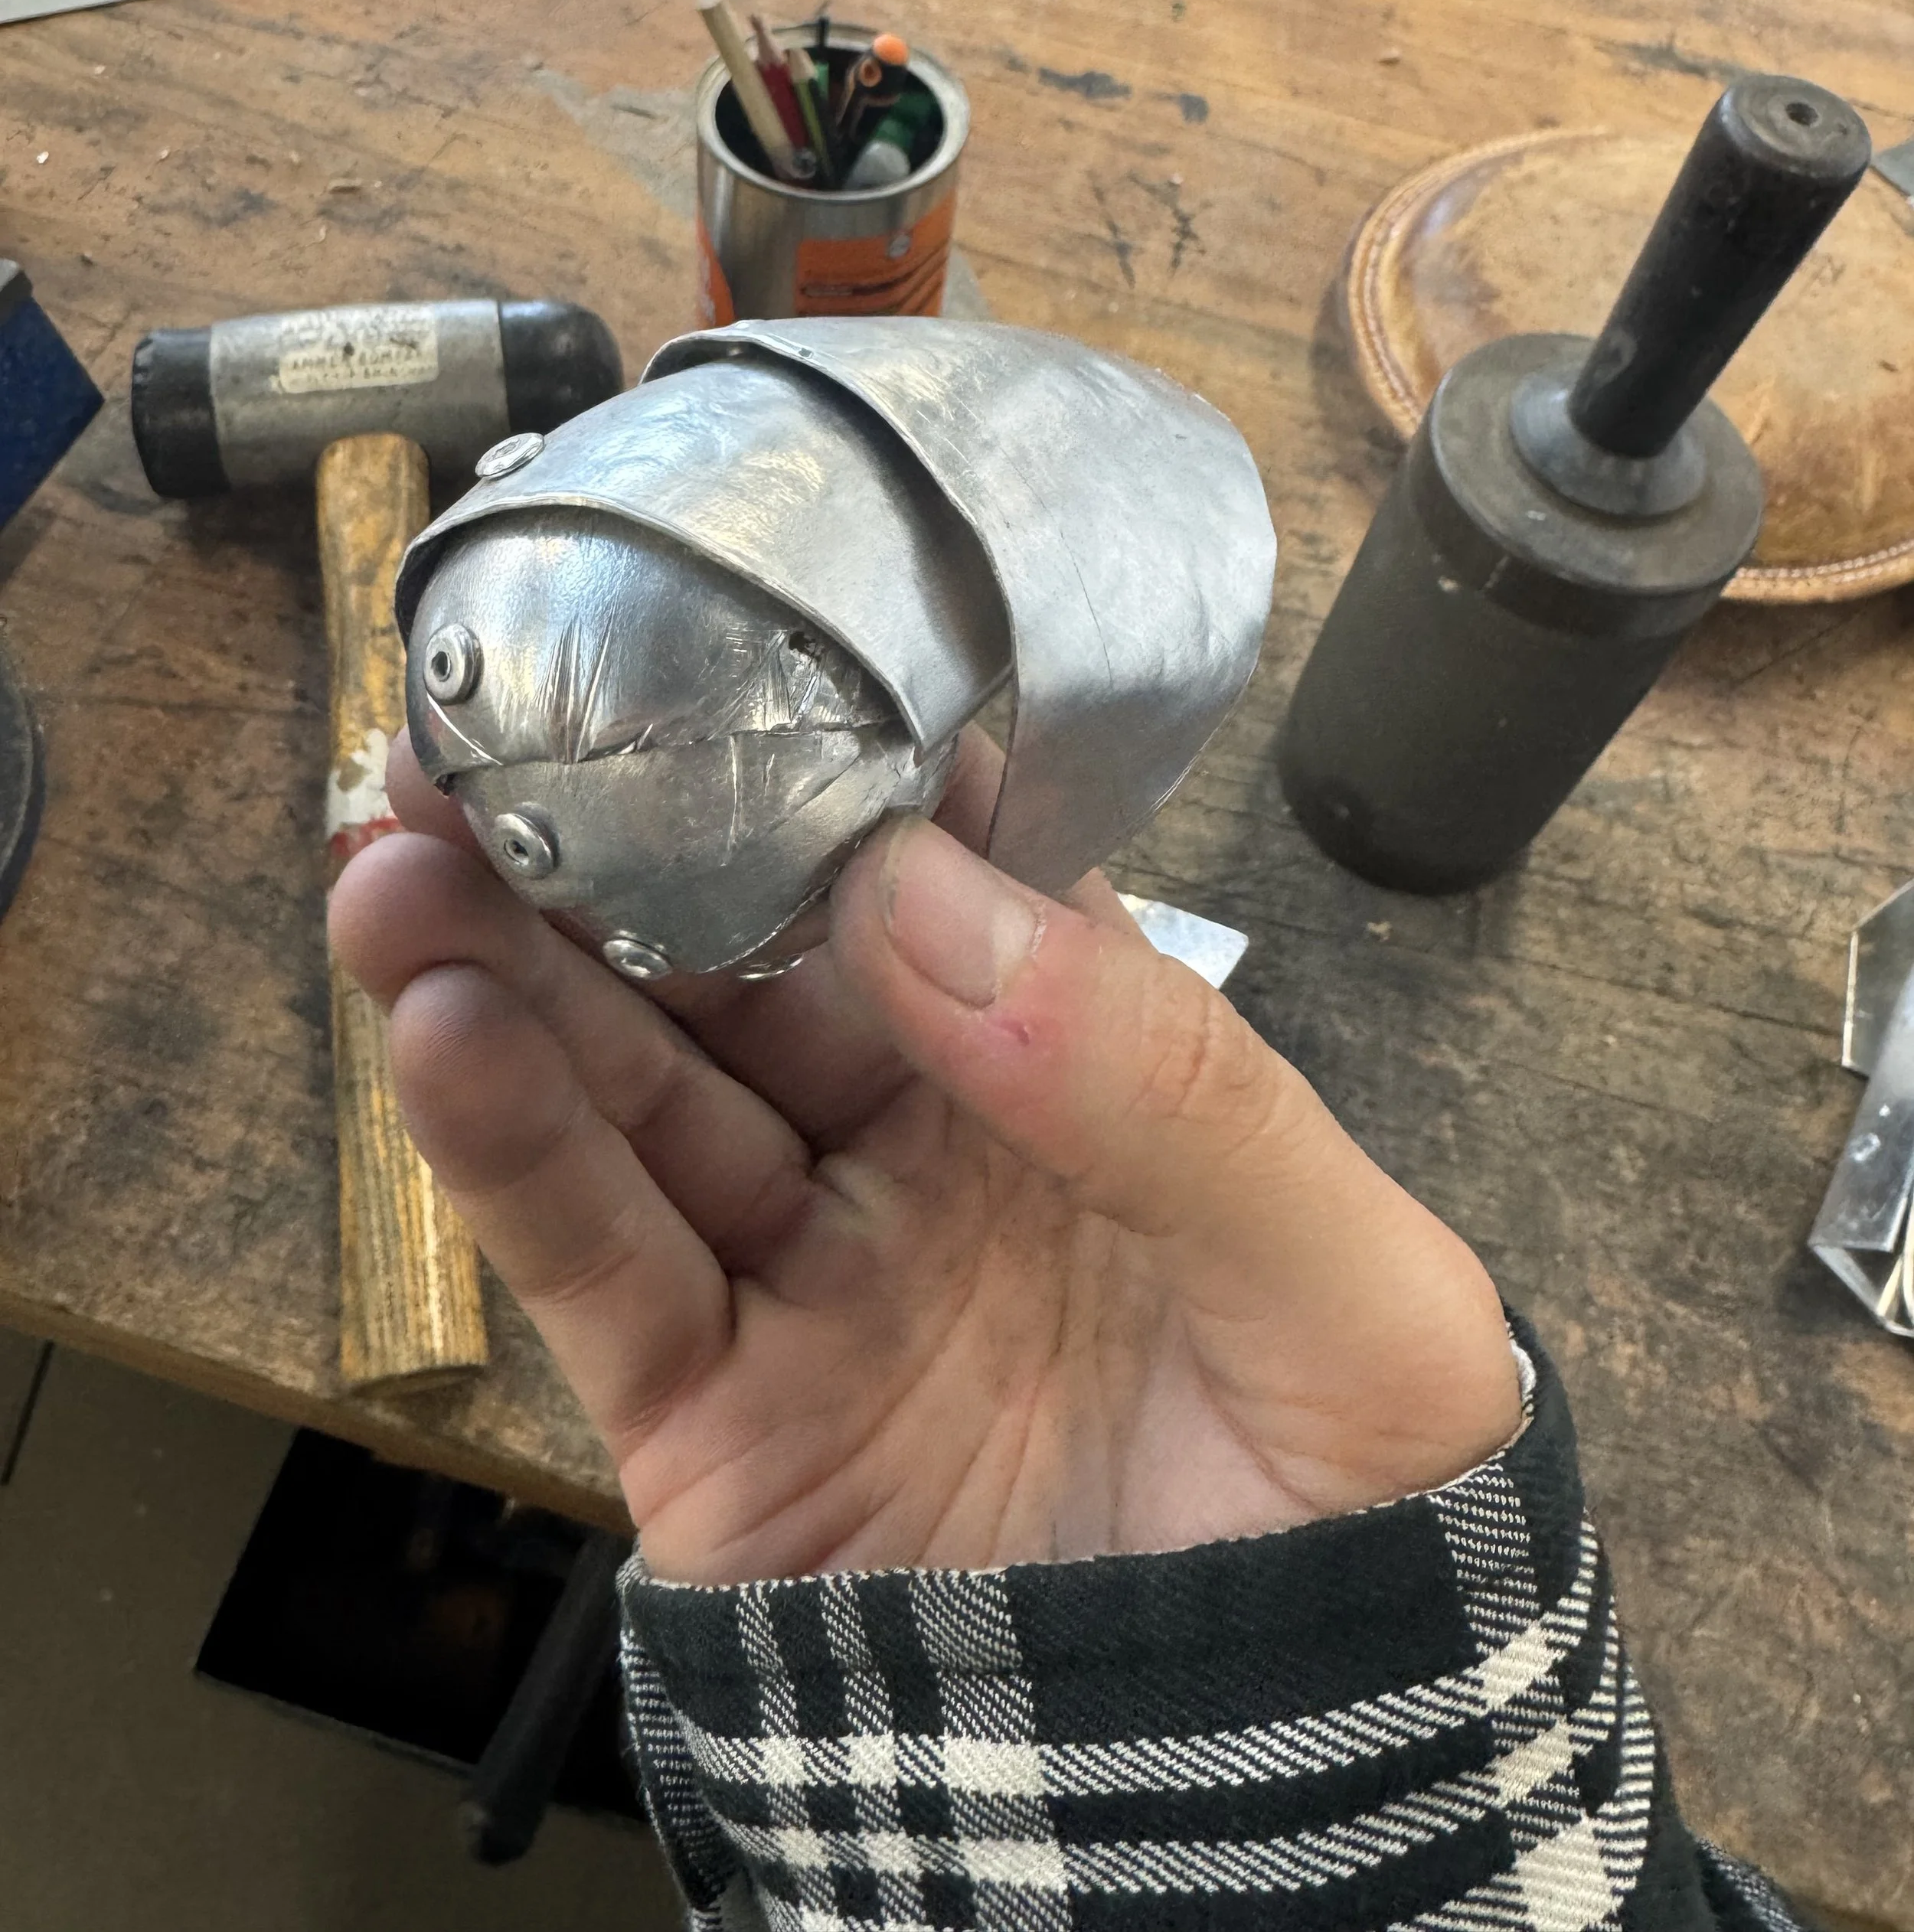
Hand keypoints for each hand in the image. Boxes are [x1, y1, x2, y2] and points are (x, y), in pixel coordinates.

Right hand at [331, 733, 1520, 1585]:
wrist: (1282, 1822)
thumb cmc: (1364, 1537)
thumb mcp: (1350, 1293)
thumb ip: (1173, 1082)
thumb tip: (933, 893)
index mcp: (1090, 1083)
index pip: (948, 884)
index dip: (837, 764)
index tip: (728, 650)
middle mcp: (934, 1158)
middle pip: (749, 967)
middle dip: (621, 840)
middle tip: (494, 720)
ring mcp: (816, 1284)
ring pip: (640, 1091)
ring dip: (512, 962)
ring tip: (400, 846)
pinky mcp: (719, 1421)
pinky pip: (600, 1266)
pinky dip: (510, 1146)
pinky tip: (439, 1024)